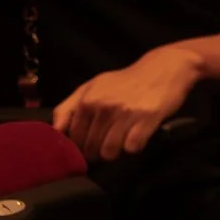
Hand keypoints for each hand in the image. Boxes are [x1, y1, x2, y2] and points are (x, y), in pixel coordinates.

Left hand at [51, 46, 204, 162]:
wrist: (165, 66)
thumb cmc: (126, 80)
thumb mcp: (93, 85)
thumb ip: (69, 107)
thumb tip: (54, 132)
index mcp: (87, 99)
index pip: (73, 138)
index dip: (79, 147)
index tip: (88, 146)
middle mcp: (103, 106)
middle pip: (90, 148)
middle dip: (97, 152)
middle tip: (108, 144)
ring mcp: (125, 113)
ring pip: (109, 152)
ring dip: (116, 152)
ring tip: (122, 142)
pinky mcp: (146, 119)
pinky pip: (132, 148)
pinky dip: (134, 147)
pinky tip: (137, 136)